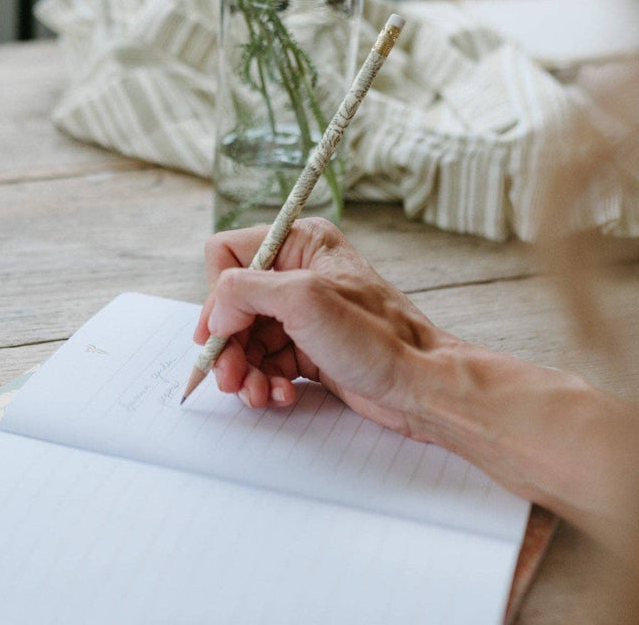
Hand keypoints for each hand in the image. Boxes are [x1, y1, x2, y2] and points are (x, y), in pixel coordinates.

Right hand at [193, 218, 452, 437]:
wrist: (422, 387)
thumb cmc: (378, 338)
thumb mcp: (304, 300)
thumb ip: (245, 291)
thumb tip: (216, 314)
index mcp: (300, 243)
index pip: (229, 254)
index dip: (218, 295)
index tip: (222, 332)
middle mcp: (298, 272)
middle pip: (233, 303)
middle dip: (228, 343)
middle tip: (230, 377)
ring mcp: (303, 313)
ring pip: (245, 338)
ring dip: (244, 370)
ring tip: (257, 393)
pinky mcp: (308, 348)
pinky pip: (266, 362)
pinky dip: (264, 381)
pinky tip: (279, 395)